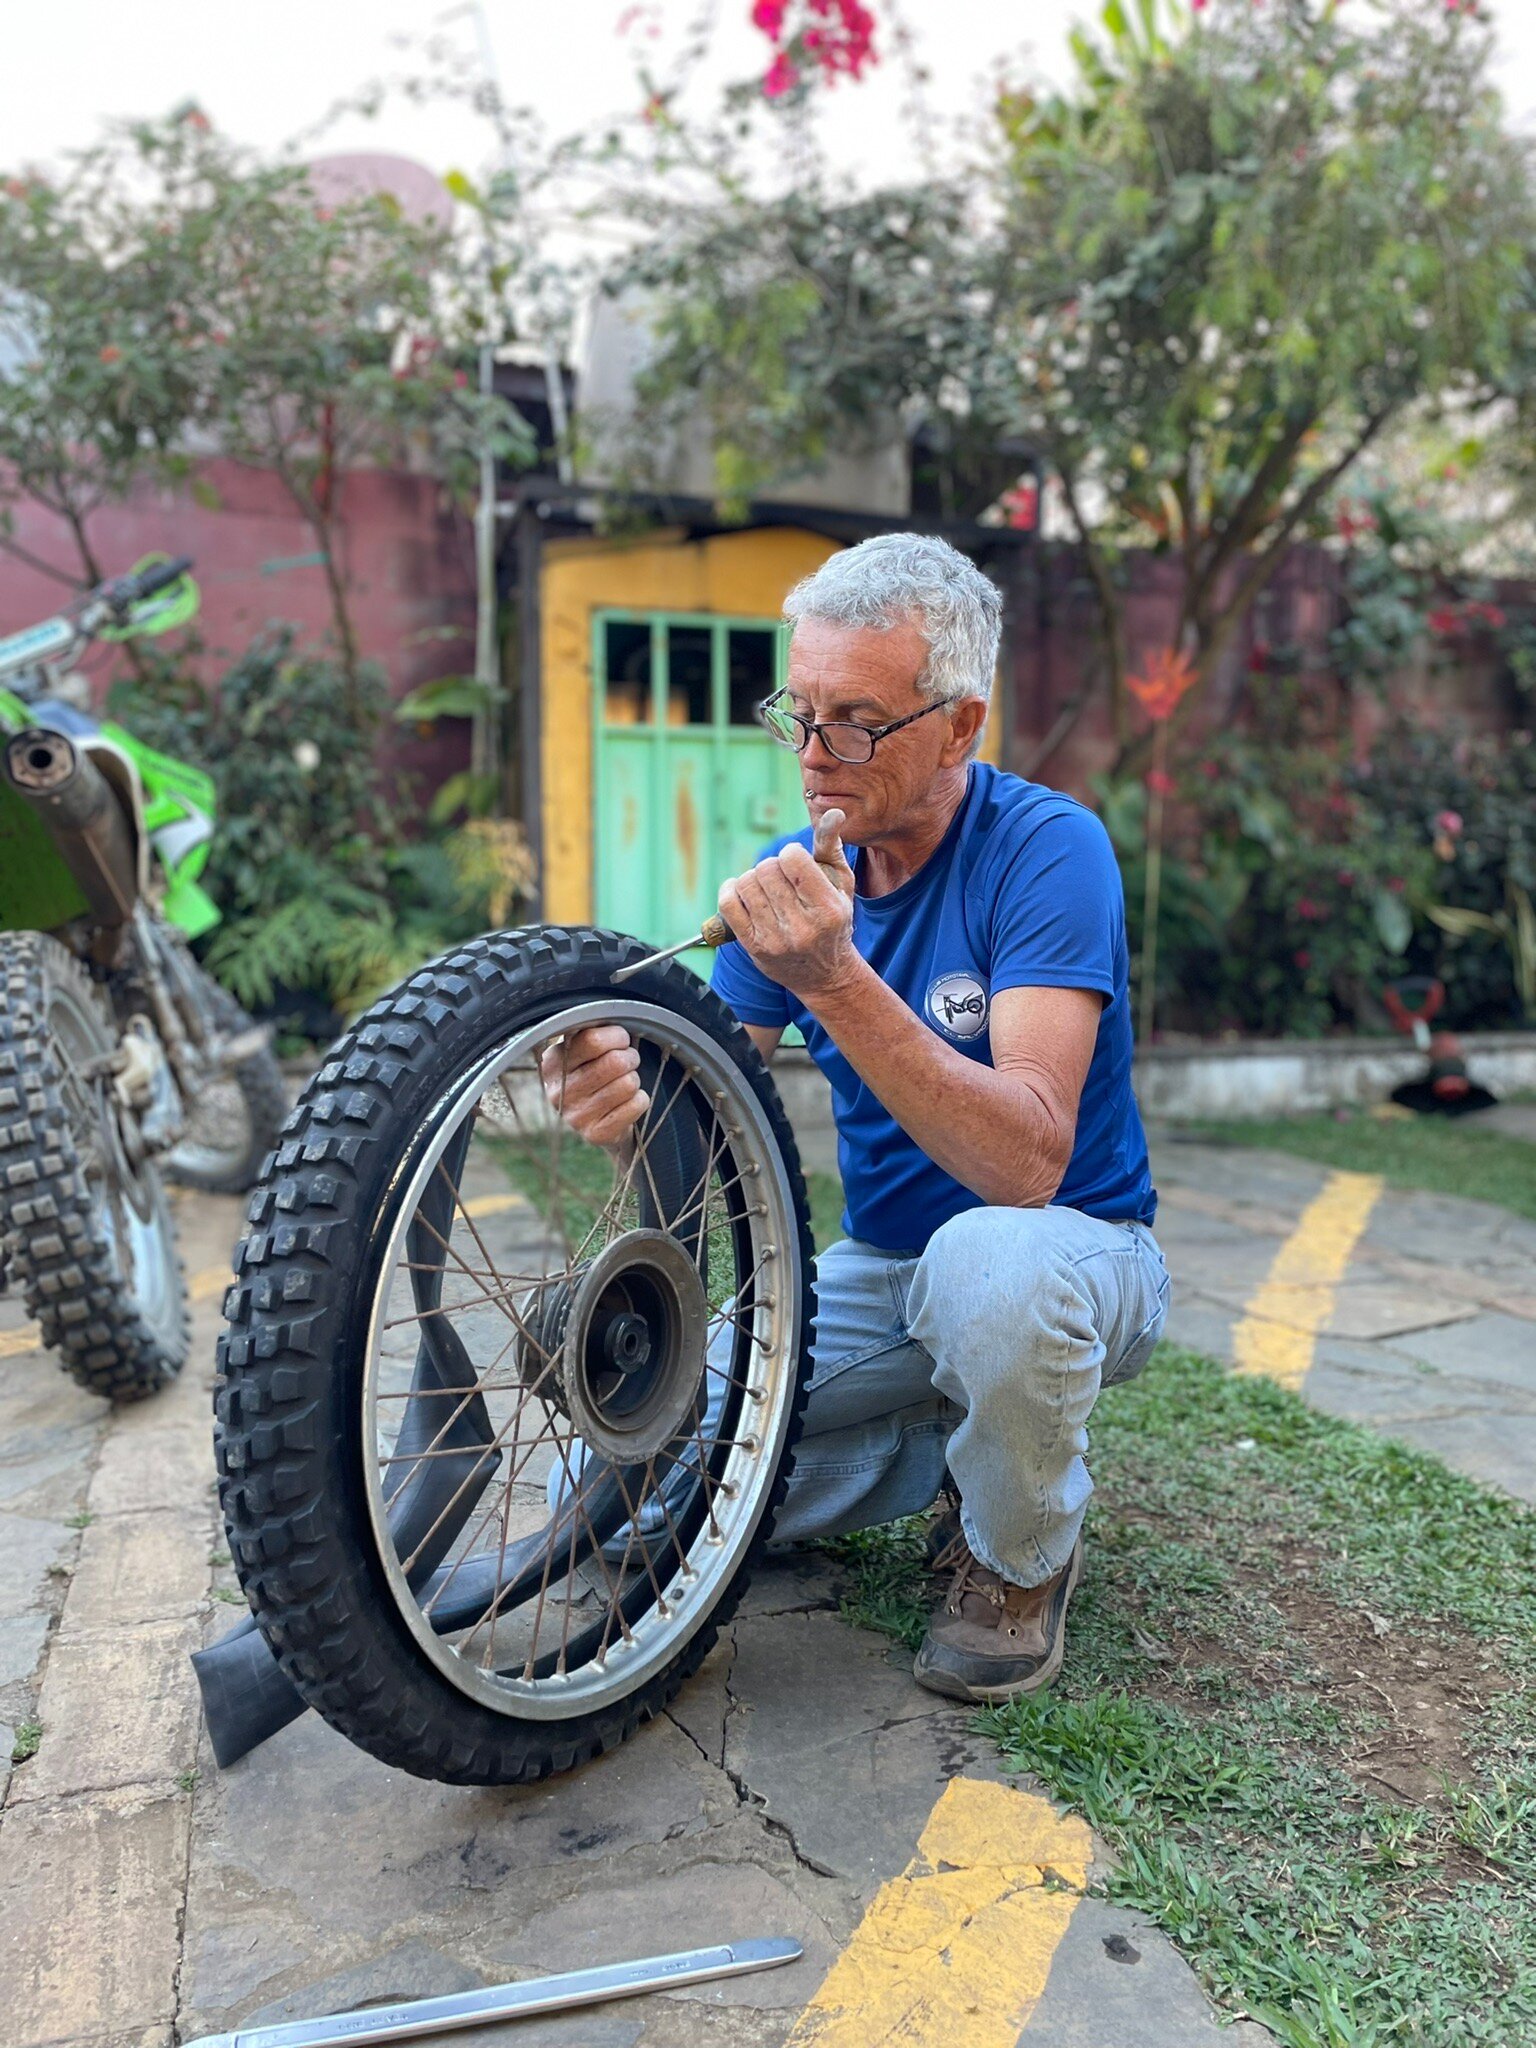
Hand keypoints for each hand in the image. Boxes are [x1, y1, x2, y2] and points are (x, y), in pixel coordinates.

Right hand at [539, 1025, 648, 1148]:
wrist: (599, 1120)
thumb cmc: (595, 1073)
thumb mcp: (585, 1052)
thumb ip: (592, 1033)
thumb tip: (614, 1016)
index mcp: (553, 1063)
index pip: (593, 1040)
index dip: (616, 1036)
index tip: (620, 1040)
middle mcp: (559, 1091)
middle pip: (614, 1062)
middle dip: (629, 1058)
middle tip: (627, 1061)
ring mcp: (576, 1116)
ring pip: (627, 1083)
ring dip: (634, 1079)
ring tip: (625, 1082)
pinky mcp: (595, 1133)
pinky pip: (635, 1105)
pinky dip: (640, 1099)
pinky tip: (628, 1101)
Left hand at [717, 808, 858, 1002]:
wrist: (826, 975)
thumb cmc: (835, 922)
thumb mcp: (841, 885)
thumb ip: (832, 847)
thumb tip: (833, 812)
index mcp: (828, 908)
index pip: (792, 858)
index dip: (791, 855)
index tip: (797, 865)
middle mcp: (803, 927)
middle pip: (767, 868)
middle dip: (772, 867)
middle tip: (782, 880)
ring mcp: (776, 939)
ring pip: (746, 883)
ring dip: (753, 879)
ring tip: (766, 889)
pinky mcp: (754, 947)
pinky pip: (729, 904)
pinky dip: (731, 890)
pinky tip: (743, 892)